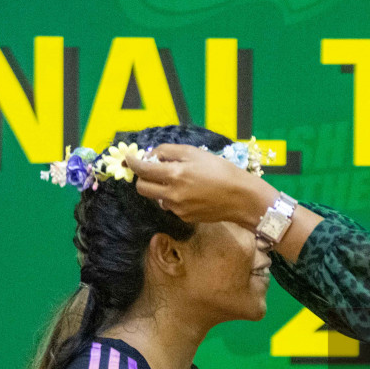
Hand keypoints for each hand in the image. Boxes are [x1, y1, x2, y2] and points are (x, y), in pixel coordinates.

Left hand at [125, 143, 272, 226]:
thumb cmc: (220, 170)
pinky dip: (173, 198)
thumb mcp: (194, 152)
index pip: (142, 169)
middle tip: (150, 171)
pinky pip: (171, 206)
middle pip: (142, 189)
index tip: (129, 159)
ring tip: (177, 181)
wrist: (240, 197)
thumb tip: (151, 155)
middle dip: (141, 178)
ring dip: (159, 188)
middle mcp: (172, 194)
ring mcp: (177, 208)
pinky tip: (190, 193)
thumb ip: (168, 151)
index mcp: (174, 174)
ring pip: (157, 198)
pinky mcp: (184, 218)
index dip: (133, 162)